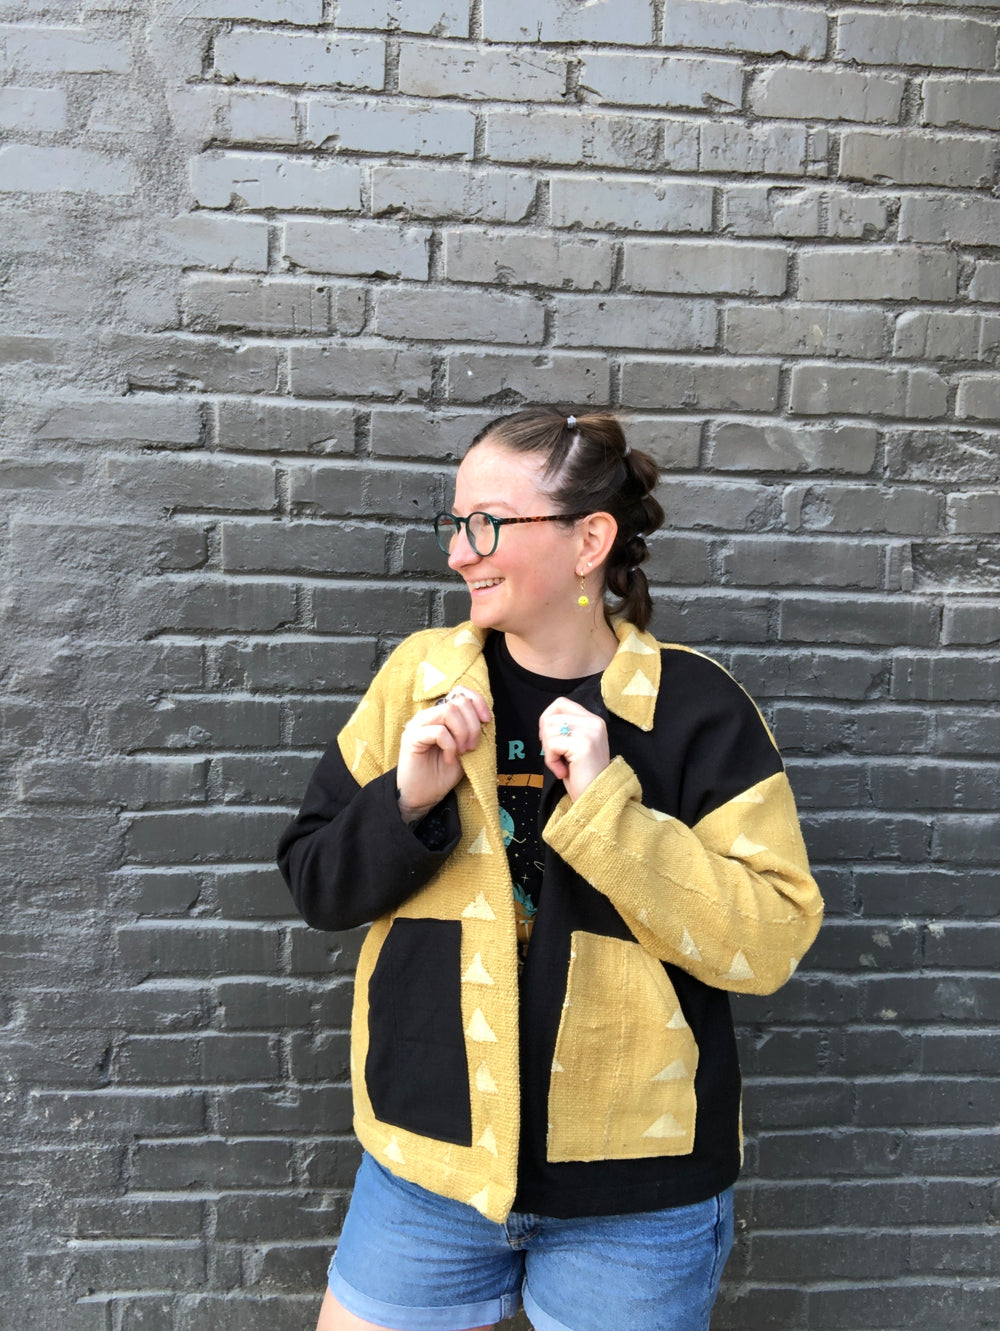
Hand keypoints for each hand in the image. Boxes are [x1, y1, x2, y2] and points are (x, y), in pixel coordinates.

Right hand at [397, 686, 491, 822]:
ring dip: (463, 733)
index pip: (459, 692)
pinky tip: (449, 759)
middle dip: (472, 725)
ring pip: (448, 712)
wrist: (423, 797)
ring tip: (462, 752)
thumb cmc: (442, 774)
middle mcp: (428, 716)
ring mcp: (417, 725)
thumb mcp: (464, 749)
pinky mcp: (411, 738)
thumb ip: (471, 731)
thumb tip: (485, 717)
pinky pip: (439, 732)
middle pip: (457, 702)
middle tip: (472, 747)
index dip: (477, 702)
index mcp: (440, 716)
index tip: (487, 720)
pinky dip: (450, 746)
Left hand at [539, 698, 609, 802]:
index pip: (561, 703)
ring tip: (562, 766)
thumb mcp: (575, 745)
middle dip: (546, 740)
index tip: (548, 738)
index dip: (547, 718)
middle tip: (557, 758)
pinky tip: (563, 771)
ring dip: (549, 752)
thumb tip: (545, 721)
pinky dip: (551, 761)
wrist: (597, 799)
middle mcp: (594, 722)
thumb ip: (566, 728)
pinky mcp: (583, 745)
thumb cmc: (582, 776)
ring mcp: (590, 732)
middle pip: (551, 717)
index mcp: (593, 720)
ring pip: (549, 729)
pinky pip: (552, 744)